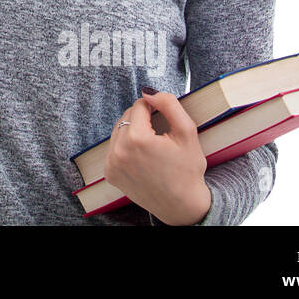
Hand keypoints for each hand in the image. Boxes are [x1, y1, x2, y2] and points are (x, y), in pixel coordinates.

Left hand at [103, 90, 211, 225]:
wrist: (182, 205)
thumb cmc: (187, 171)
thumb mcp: (187, 132)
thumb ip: (169, 104)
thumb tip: (148, 92)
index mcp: (137, 139)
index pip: (139, 105)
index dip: (154, 108)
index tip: (163, 117)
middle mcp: (119, 151)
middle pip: (126, 116)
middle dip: (142, 119)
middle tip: (160, 135)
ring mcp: (112, 164)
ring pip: (119, 130)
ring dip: (133, 131)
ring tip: (152, 145)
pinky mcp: (110, 173)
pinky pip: (114, 148)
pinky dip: (126, 147)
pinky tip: (142, 156)